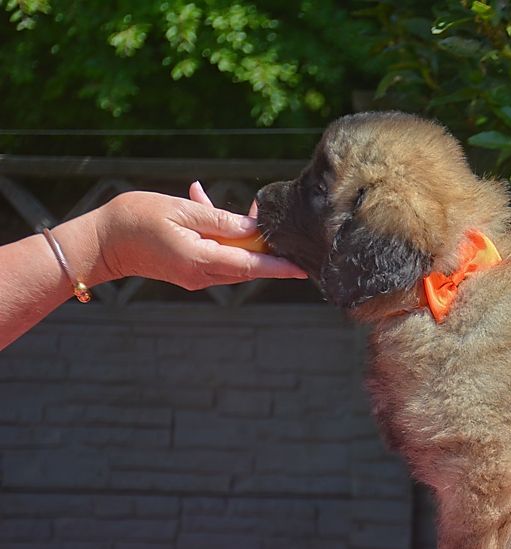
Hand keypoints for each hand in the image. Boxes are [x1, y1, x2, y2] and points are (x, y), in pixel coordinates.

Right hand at [96, 186, 305, 289]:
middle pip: (247, 264)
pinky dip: (219, 235)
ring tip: (221, 203)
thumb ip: (219, 220)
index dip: (279, 266)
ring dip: (237, 235)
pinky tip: (201, 202)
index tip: (302, 267)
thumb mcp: (181, 210)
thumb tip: (252, 231)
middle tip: (270, 220)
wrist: (101, 240)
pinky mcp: (190, 271)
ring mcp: (196, 276)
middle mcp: (202, 275)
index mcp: (201, 260)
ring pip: (233, 259)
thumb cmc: (136, 219)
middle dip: (262, 245)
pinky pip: (216, 254)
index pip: (251, 266)